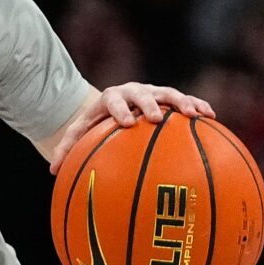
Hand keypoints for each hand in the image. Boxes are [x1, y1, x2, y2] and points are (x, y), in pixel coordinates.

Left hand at [44, 82, 215, 168]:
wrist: (111, 104)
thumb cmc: (95, 124)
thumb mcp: (78, 134)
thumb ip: (66, 150)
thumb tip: (52, 171)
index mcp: (110, 99)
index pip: (114, 102)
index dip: (121, 111)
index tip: (127, 123)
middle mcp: (133, 93)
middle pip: (143, 94)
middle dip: (150, 104)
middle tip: (157, 117)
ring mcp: (153, 93)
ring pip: (169, 94)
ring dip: (182, 102)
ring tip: (195, 114)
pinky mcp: (169, 98)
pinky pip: (185, 101)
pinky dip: (197, 105)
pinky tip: (211, 116)